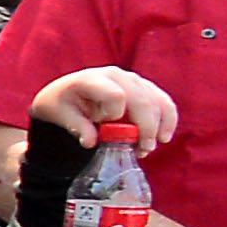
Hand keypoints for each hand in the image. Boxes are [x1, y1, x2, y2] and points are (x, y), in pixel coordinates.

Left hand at [34, 65, 183, 150]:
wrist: (65, 93)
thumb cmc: (59, 103)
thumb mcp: (58, 114)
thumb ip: (76, 126)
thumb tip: (90, 142)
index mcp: (93, 78)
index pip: (116, 95)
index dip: (115, 114)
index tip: (105, 127)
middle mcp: (117, 75)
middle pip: (142, 99)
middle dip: (146, 127)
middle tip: (142, 150)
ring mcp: (134, 80)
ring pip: (157, 101)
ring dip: (159, 126)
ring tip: (148, 148)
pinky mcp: (144, 88)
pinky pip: (163, 102)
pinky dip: (168, 120)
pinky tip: (164, 137)